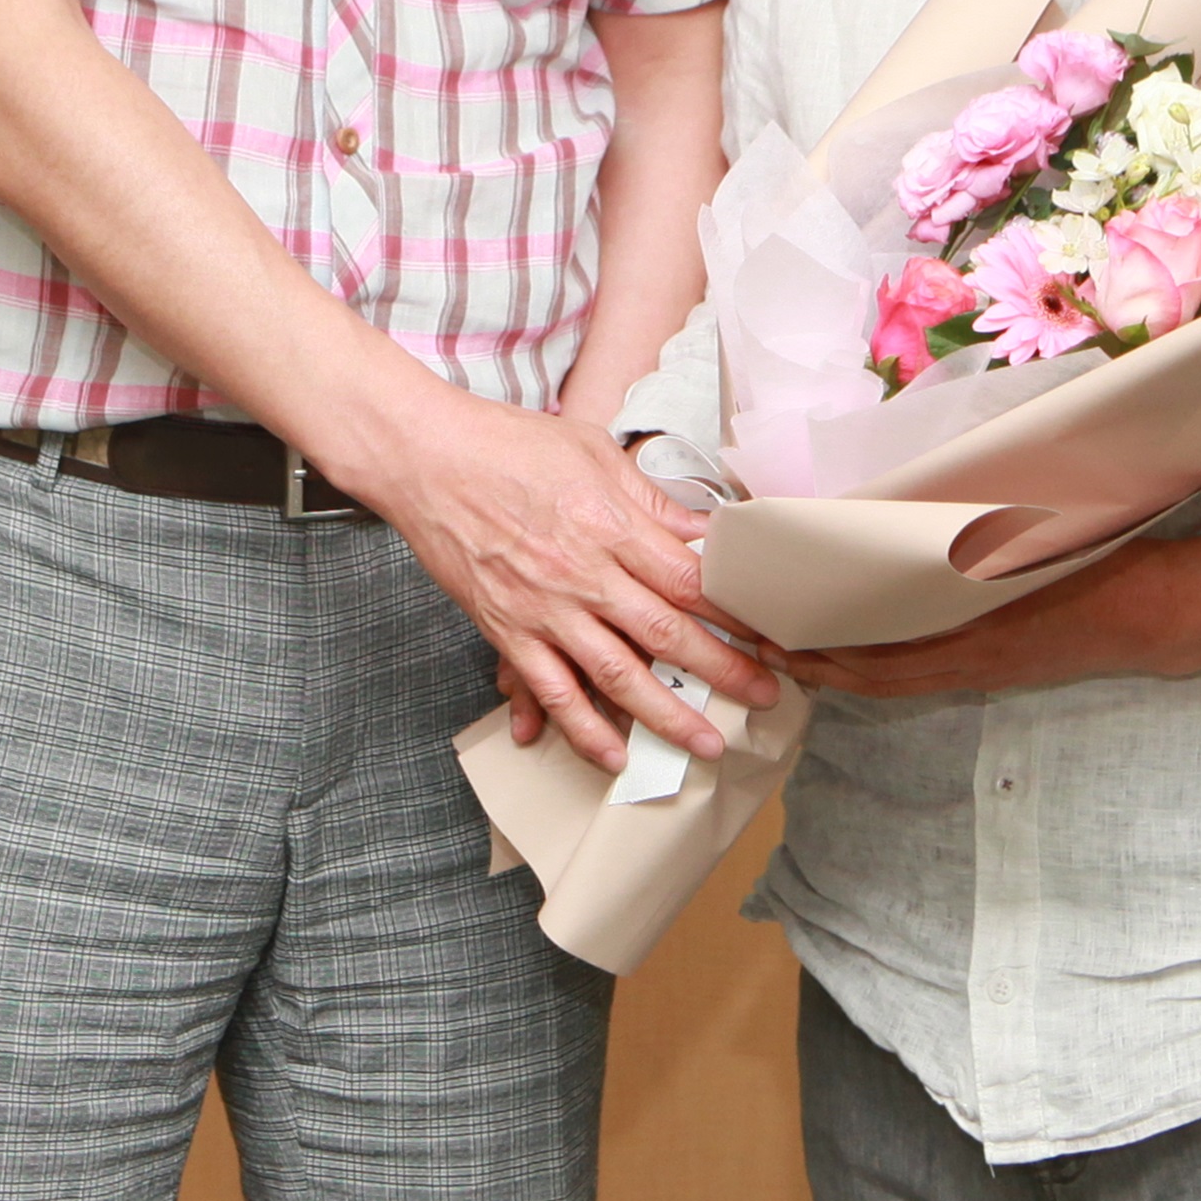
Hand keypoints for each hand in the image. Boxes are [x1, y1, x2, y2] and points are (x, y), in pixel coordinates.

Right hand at [357, 389, 780, 771]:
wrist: (428, 459)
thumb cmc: (510, 445)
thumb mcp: (594, 452)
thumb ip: (649, 500)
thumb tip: (700, 532)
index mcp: (612, 525)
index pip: (690, 580)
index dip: (736, 613)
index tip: (772, 634)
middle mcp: (585, 574)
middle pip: (668, 633)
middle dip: (724, 670)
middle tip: (767, 695)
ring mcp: (545, 609)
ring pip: (618, 675)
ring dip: (667, 715)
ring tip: (708, 743)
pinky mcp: (507, 631)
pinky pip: (552, 691)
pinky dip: (583, 728)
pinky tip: (613, 754)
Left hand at [778, 528, 1200, 701]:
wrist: (1163, 612)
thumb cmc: (1104, 562)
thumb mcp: (1037, 538)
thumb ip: (977, 534)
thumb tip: (914, 506)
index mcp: (975, 632)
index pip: (878, 657)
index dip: (820, 650)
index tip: (771, 627)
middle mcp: (972, 657)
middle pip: (872, 675)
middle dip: (810, 659)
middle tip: (752, 638)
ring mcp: (986, 665)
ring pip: (893, 679)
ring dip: (839, 665)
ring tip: (785, 643)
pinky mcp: (998, 663)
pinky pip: (924, 672)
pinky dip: (880, 662)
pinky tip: (855, 642)